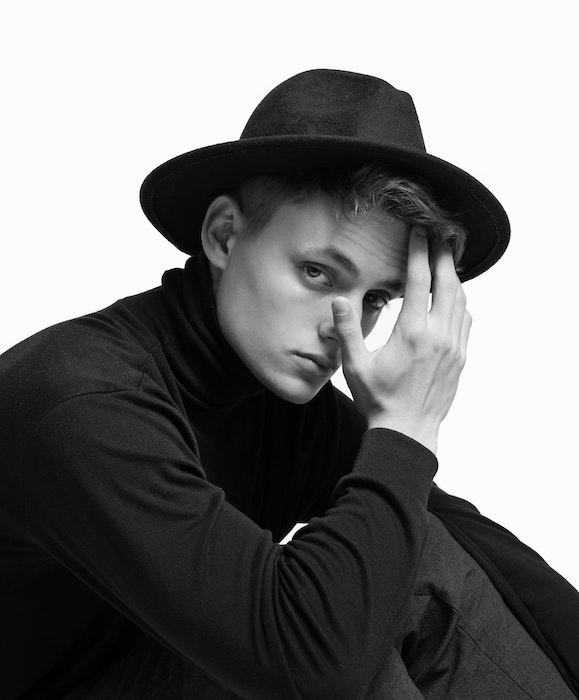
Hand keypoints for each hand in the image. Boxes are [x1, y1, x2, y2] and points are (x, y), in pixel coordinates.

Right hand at [332, 226, 471, 453]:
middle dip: (443, 256)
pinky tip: (454, 297)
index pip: (419, 280)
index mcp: (412, 332)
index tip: (419, 232)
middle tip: (440, 235)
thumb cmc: (379, 399)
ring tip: (447, 260)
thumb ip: (347, 330)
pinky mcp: (460, 357)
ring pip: (460, 300)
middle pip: (447, 283)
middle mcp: (438, 335)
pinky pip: (466, 320)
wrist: (408, 431)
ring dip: (454, 277)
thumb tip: (340, 300)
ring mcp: (453, 346)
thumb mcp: (355, 365)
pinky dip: (461, 302)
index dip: (419, 252)